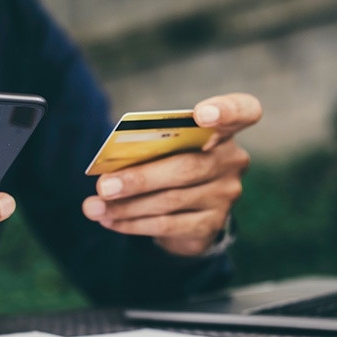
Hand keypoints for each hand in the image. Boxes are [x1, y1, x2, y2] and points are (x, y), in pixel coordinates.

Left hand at [82, 93, 261, 255]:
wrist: (186, 212)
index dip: (225, 111)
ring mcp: (225, 196)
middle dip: (139, 179)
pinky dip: (133, 224)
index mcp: (223, 130)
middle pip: (185, 168)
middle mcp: (231, 162)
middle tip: (103, 186)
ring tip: (95, 207)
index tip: (201, 114)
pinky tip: (110, 221)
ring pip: (170, 201)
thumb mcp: (162, 150)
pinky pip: (167, 226)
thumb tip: (108, 173)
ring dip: (126, 206)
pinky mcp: (212, 225)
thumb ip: (146, 151)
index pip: (242, 112)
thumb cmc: (168, 164)